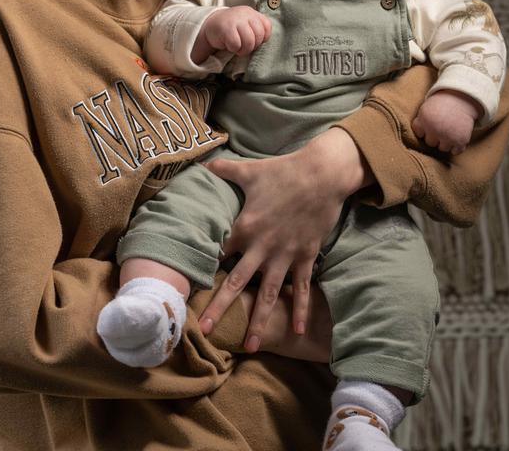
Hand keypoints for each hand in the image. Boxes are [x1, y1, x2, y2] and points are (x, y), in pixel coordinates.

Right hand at [193, 7, 271, 63]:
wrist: (210, 24)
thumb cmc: (232, 28)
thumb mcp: (247, 24)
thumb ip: (257, 29)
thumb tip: (265, 41)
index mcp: (253, 13)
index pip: (267, 26)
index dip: (262, 38)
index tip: (254, 40)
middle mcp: (245, 14)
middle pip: (259, 35)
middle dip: (253, 45)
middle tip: (244, 46)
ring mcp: (235, 20)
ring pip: (249, 41)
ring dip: (243, 49)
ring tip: (237, 47)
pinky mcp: (226, 28)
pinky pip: (236, 44)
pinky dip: (233, 48)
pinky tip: (228, 45)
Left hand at [198, 127, 370, 351]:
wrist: (322, 174)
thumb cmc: (283, 171)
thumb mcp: (250, 169)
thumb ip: (224, 170)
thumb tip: (203, 163)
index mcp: (246, 226)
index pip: (219, 251)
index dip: (203, 267)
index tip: (187, 285)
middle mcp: (262, 246)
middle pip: (237, 282)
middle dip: (220, 307)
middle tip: (204, 330)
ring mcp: (285, 254)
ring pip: (269, 294)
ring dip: (259, 321)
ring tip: (250, 346)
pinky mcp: (305, 256)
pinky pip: (302, 288)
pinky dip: (300, 309)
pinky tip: (298, 331)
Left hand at [411, 89, 480, 154]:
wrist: (462, 99)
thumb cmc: (441, 104)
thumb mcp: (426, 108)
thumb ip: (420, 122)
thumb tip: (415, 140)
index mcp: (425, 120)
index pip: (419, 134)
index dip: (424, 129)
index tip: (430, 123)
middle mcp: (435, 130)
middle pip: (430, 143)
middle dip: (434, 136)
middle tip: (441, 126)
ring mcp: (448, 136)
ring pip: (442, 148)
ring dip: (445, 142)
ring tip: (449, 131)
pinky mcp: (461, 141)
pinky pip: (455, 151)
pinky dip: (456, 147)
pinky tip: (456, 138)